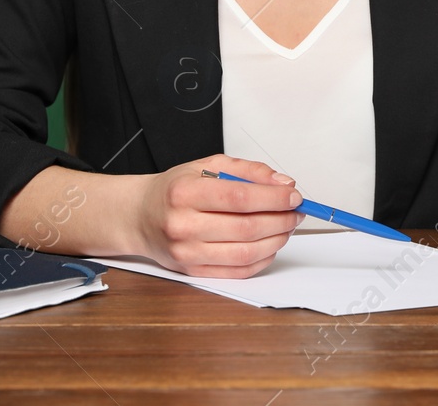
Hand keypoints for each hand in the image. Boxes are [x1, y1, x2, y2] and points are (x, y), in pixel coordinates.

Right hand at [130, 153, 305, 278]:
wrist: (141, 216)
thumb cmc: (175, 190)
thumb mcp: (207, 165)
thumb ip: (248, 171)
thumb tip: (283, 184)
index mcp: (185, 193)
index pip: (240, 197)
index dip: (274, 198)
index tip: (294, 196)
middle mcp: (183, 225)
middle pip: (246, 228)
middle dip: (281, 219)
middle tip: (296, 212)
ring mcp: (187, 253)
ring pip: (246, 253)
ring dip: (276, 240)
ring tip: (286, 227)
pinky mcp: (193, 272)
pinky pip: (238, 272)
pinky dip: (262, 259)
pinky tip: (271, 245)